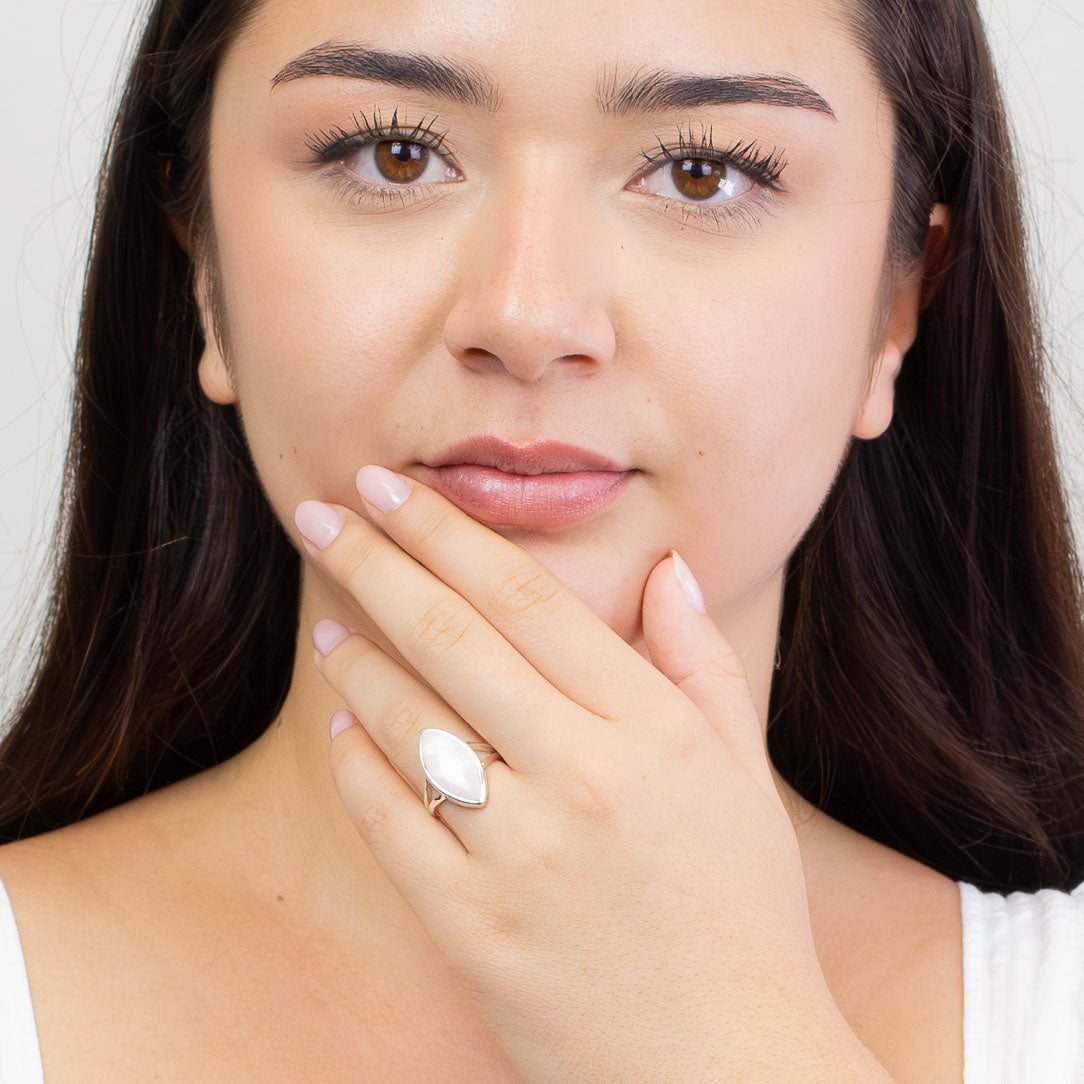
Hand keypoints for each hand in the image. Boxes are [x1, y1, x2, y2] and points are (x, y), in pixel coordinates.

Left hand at [293, 465, 887, 1082]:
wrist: (725, 1067)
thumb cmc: (743, 912)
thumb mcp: (741, 774)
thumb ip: (701, 662)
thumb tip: (668, 568)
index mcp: (650, 728)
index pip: (525, 597)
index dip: (446, 531)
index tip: (389, 488)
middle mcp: (582, 775)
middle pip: (452, 638)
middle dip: (374, 561)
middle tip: (320, 514)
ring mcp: (520, 852)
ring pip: (407, 722)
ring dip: (354, 659)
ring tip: (326, 620)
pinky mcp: (471, 925)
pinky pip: (391, 820)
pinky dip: (358, 763)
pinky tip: (345, 726)